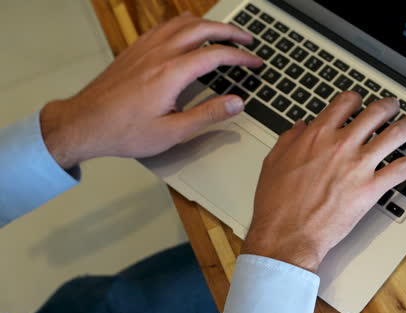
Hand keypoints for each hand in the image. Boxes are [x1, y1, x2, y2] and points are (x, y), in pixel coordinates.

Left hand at [40, 12, 261, 168]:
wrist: (85, 123)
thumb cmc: (124, 131)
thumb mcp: (173, 132)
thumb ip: (208, 115)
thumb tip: (236, 103)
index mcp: (171, 73)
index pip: (216, 55)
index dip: (240, 57)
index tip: (254, 63)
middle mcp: (159, 54)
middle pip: (202, 28)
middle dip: (230, 31)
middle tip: (247, 41)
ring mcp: (145, 48)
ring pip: (183, 22)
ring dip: (208, 24)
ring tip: (224, 33)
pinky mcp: (135, 49)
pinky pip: (165, 26)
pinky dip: (185, 24)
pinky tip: (189, 34)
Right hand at [241, 92, 405, 271]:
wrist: (287, 233)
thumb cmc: (278, 204)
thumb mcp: (274, 162)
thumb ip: (290, 140)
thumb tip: (300, 127)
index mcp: (317, 135)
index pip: (344, 104)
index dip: (355, 100)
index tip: (359, 102)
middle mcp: (341, 145)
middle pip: (374, 114)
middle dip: (387, 107)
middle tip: (393, 107)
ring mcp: (359, 165)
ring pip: (394, 135)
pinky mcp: (371, 188)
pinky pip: (403, 169)